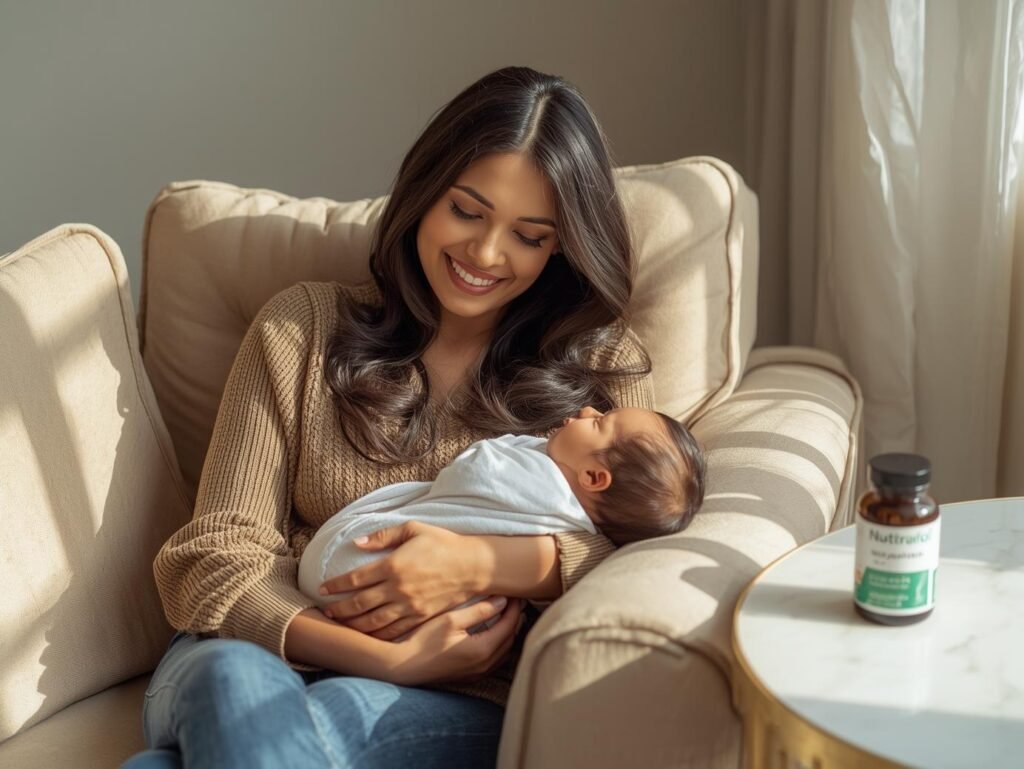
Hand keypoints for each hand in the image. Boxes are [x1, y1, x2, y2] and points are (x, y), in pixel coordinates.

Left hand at [319, 521, 486, 640]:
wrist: (473, 566)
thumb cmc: (443, 543)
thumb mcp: (413, 529)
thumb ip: (383, 536)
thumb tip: (357, 542)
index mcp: (393, 565)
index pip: (356, 578)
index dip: (336, 585)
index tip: (322, 588)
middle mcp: (398, 588)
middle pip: (359, 603)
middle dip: (339, 609)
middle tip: (325, 611)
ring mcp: (410, 606)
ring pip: (373, 621)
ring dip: (353, 625)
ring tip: (340, 625)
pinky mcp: (421, 617)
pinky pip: (394, 630)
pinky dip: (377, 635)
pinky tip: (367, 636)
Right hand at [386, 596, 524, 685]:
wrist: (404, 667)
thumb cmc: (424, 641)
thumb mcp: (451, 620)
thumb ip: (479, 611)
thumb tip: (503, 601)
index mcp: (483, 650)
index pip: (509, 625)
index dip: (515, 608)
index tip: (515, 594)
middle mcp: (485, 665)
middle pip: (510, 639)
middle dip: (514, 620)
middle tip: (514, 602)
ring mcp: (478, 674)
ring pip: (504, 651)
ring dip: (508, 633)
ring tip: (506, 615)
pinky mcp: (470, 677)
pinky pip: (494, 660)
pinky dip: (498, 645)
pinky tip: (492, 633)